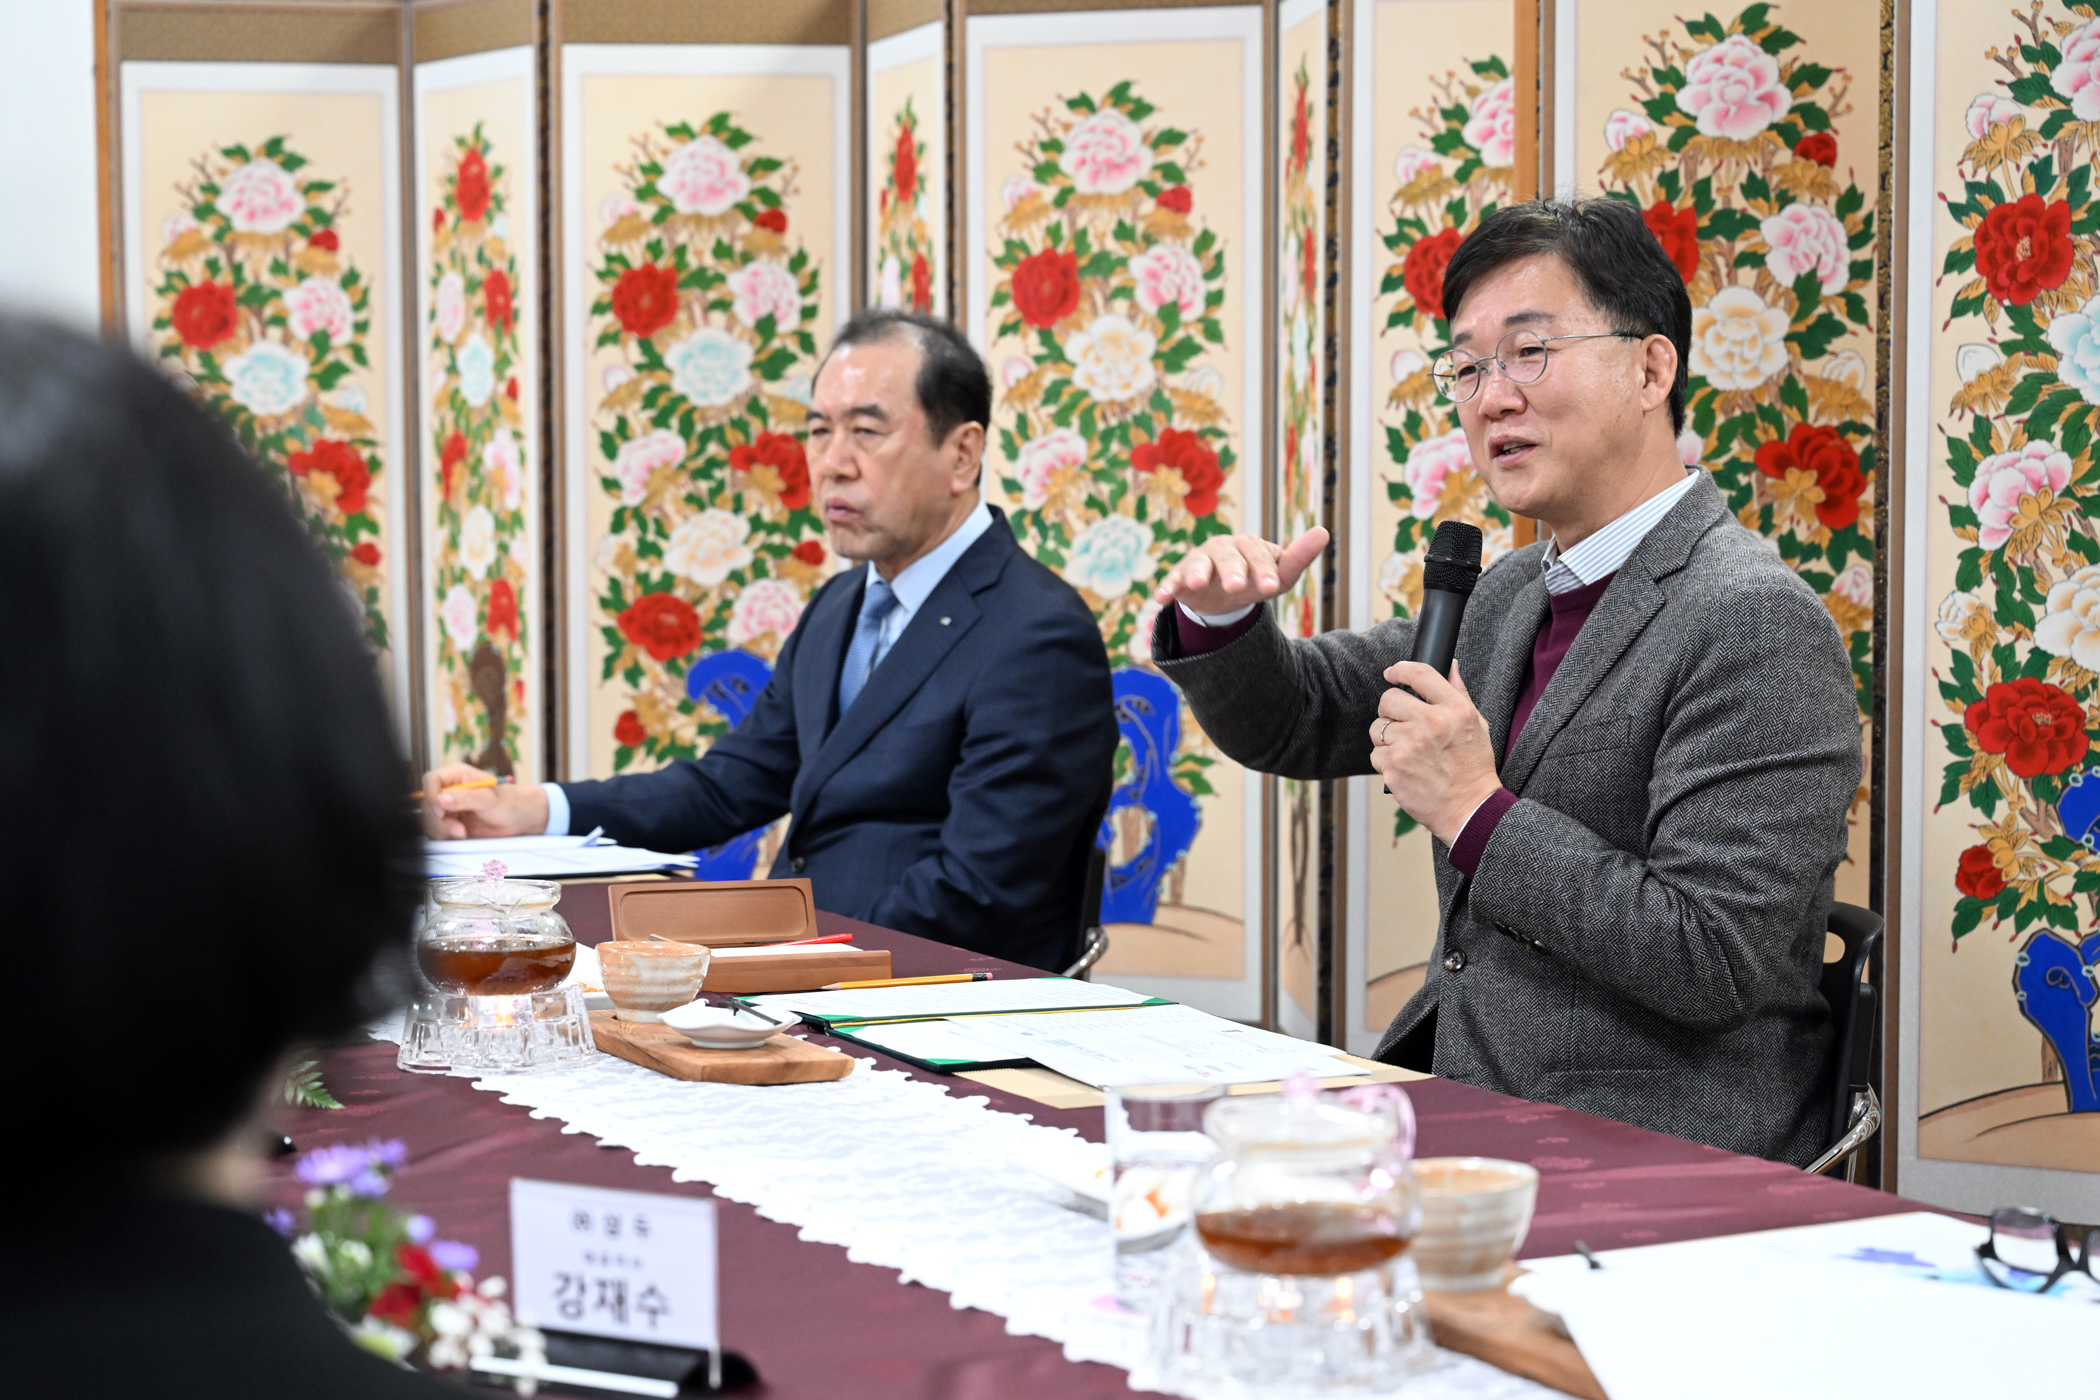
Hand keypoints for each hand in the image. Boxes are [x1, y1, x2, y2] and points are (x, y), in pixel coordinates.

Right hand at [420, 763, 550, 839]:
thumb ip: (466, 797)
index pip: (431, 780)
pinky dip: (445, 836)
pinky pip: (436, 830)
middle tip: (459, 829)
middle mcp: (448, 790)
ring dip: (442, 830)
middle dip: (439, 819)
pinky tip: (462, 836)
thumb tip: (442, 799)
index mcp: (456, 776)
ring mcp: (447, 808)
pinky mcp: (449, 823)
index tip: (440, 811)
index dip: (431, 795)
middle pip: (426, 803)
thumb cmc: (508, 802)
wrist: (518, 819)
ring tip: (463, 833)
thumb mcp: (489, 798)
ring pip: (429, 819)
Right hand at [1153, 526, 1329, 615]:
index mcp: (1250, 546)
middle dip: (1232, 570)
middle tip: (1237, 587)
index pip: (1259, 555)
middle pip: (1229, 557)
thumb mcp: (1279, 574)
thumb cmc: (1255, 578)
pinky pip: (1173, 580)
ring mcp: (1200, 561)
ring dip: (1198, 571)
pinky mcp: (1181, 578)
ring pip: (1199, 563)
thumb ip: (1298, 557)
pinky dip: (1167, 587)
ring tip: (1198, 582)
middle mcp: (1224, 549)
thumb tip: (1323, 532)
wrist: (1224, 593)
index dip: (1264, 570)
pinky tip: (1162, 598)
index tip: (1271, 587)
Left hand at [1368, 662, 1502, 844]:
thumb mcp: (1476, 724)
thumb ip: (1459, 692)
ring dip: (1387, 737)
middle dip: (1390, 710)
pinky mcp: (1393, 766)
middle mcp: (1431, 723)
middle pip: (1389, 699)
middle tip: (1402, 723)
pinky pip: (1376, 753)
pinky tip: (1405, 767)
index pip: (1420, 674)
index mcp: (1454, 709)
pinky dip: (1386, 760)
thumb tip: (1451, 665)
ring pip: (1378, 727)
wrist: (1469, 808)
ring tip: (1407, 750)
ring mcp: (1409, 745)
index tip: (1392, 673)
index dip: (1400, 670)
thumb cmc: (1473, 767)